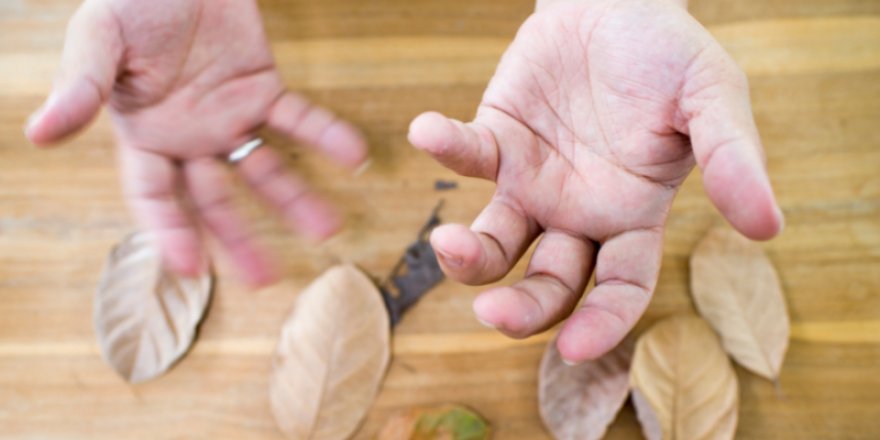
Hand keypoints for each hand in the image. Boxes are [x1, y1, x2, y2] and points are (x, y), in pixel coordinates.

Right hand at [25, 0, 366, 285]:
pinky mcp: (263, 88)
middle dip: (240, 238)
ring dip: (296, 199)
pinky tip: (354, 157)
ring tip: (329, 230)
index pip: (156, 196)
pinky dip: (326, 136)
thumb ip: (81, 87)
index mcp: (146, 135)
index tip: (192, 268)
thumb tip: (39, 134)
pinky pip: (298, 118)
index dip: (170, 231)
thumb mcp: (99, 40)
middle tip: (267, 278)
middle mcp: (190, 137)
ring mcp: (229, 116)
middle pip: (216, 199)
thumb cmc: (131, 1)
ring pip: (264, 168)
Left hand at [409, 0, 782, 362]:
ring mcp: (532, 182)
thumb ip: (733, 158)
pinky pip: (467, 155)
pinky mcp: (496, 141)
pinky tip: (428, 131)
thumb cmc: (668, 55)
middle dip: (522, 309)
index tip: (573, 348)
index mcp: (631, 216)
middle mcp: (577, 212)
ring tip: (447, 241)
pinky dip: (446, 147)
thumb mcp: (711, 97)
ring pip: (495, 243)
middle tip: (492, 314)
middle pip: (547, 283)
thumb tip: (768, 227)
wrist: (617, 4)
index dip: (600, 322)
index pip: (619, 287)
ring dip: (467, 256)